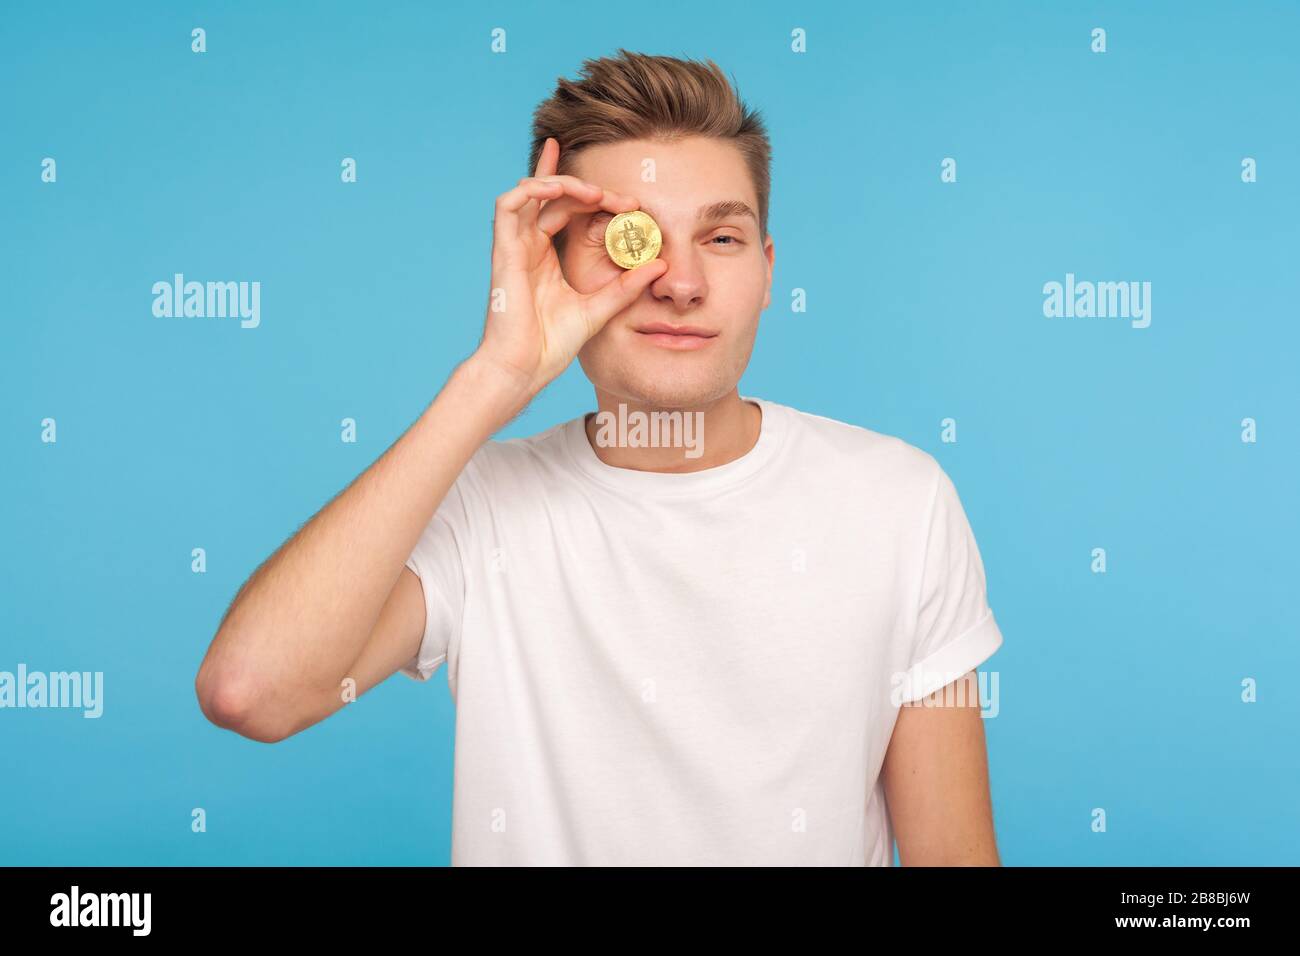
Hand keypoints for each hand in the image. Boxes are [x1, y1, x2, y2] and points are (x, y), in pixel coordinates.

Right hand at [474, 136, 667, 401]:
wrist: (525, 369)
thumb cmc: (551, 345)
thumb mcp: (600, 308)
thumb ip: (626, 286)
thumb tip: (659, 265)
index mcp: (545, 256)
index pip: (564, 208)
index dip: (592, 195)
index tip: (631, 205)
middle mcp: (528, 246)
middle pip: (553, 196)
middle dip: (589, 190)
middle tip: (624, 201)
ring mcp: (514, 247)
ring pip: (531, 192)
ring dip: (563, 182)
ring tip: (596, 194)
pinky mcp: (503, 251)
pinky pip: (508, 204)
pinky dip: (532, 188)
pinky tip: (560, 190)